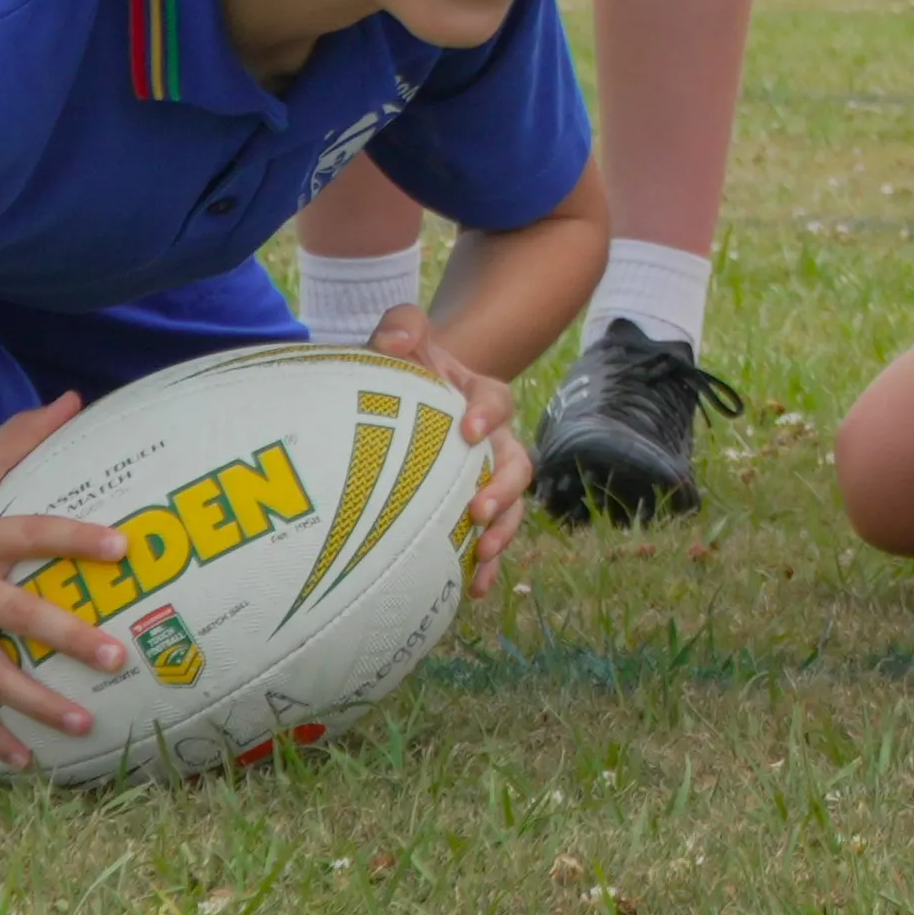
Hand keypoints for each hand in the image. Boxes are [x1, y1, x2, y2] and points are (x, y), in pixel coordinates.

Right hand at [0, 393, 130, 768]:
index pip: (34, 533)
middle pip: (18, 616)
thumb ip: (22, 437)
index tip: (125, 547)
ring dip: (38, 703)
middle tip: (116, 656)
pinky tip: (26, 761)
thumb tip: (76, 398)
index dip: (77, 539)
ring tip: (86, 723)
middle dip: (68, 638)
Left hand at [366, 304, 539, 599]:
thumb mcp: (402, 341)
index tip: (465, 432)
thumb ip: (401, 326)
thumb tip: (396, 338)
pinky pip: (489, 538)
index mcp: (480, 399)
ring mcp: (486, 479)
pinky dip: (486, 564)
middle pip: (516, 463)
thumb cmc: (403, 373)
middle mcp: (493, 441)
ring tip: (483, 552)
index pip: (495, 402)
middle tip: (478, 510)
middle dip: (504, 489)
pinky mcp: (471, 512)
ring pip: (512, 506)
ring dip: (503, 530)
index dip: (485, 415)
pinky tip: (474, 589)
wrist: (403, 407)